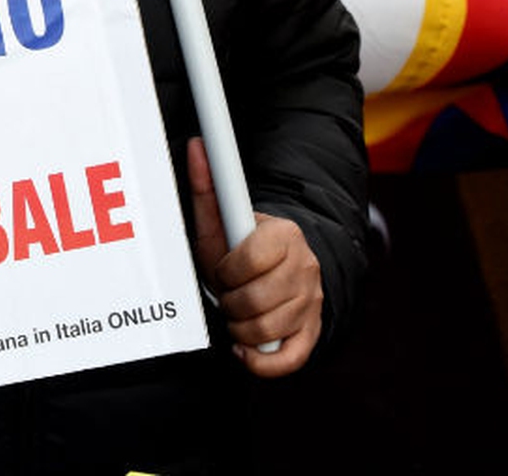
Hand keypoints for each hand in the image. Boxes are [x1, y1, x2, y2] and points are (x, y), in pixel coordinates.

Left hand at [186, 136, 322, 377]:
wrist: (280, 273)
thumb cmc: (241, 250)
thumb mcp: (222, 221)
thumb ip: (208, 185)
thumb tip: (195, 145)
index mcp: (286, 234)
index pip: (251, 259)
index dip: (227, 270)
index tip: (223, 269)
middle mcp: (305, 267)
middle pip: (255, 300)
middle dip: (230, 301)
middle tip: (228, 293)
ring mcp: (311, 302)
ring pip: (264, 330)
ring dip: (238, 327)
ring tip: (236, 312)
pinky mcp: (312, 333)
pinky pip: (286, 361)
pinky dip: (258, 360)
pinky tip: (244, 346)